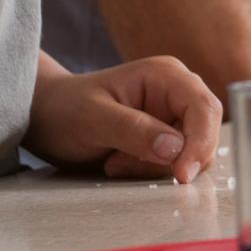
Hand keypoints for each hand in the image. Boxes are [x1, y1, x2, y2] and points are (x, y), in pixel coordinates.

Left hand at [24, 54, 222, 183]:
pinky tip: (119, 164)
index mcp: (166, 75)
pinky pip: (176, 162)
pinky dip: (151, 172)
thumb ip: (133, 131)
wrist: (46, 117)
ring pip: (192, 152)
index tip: (181, 174)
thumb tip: (175, 149)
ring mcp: (174, 115)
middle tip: (121, 165)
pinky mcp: (167, 137)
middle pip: (205, 132)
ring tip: (115, 161)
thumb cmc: (63, 109)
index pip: (204, 108)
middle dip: (173, 158)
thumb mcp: (92, 119)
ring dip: (155, 167)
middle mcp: (178, 93)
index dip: (200, 142)